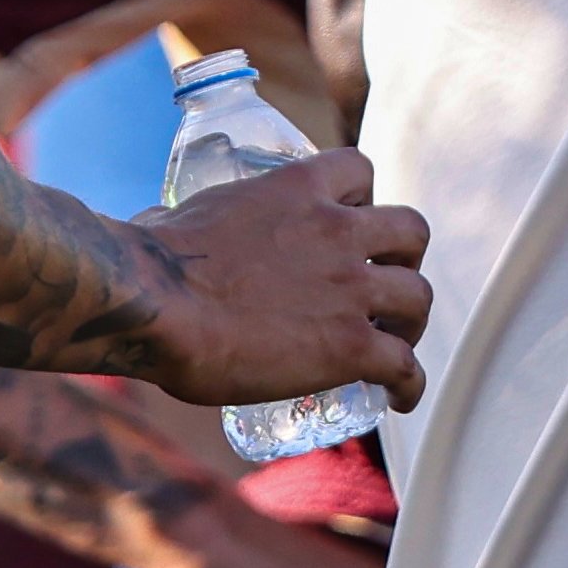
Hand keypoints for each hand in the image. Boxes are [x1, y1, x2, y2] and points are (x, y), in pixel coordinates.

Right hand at [138, 146, 431, 413]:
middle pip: (410, 231)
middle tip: (384, 285)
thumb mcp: (174, 216)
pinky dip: (409, 383)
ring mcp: (351, 288)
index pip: (359, 171)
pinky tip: (399, 397)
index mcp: (298, 188)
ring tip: (396, 343)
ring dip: (411, 321)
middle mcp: (338, 230)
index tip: (352, 223)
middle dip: (405, 258)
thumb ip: (182, 217)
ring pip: (418, 298)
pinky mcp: (350, 345)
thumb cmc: (150, 262)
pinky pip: (404, 365)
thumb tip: (155, 225)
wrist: (158, 307)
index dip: (362, 198)